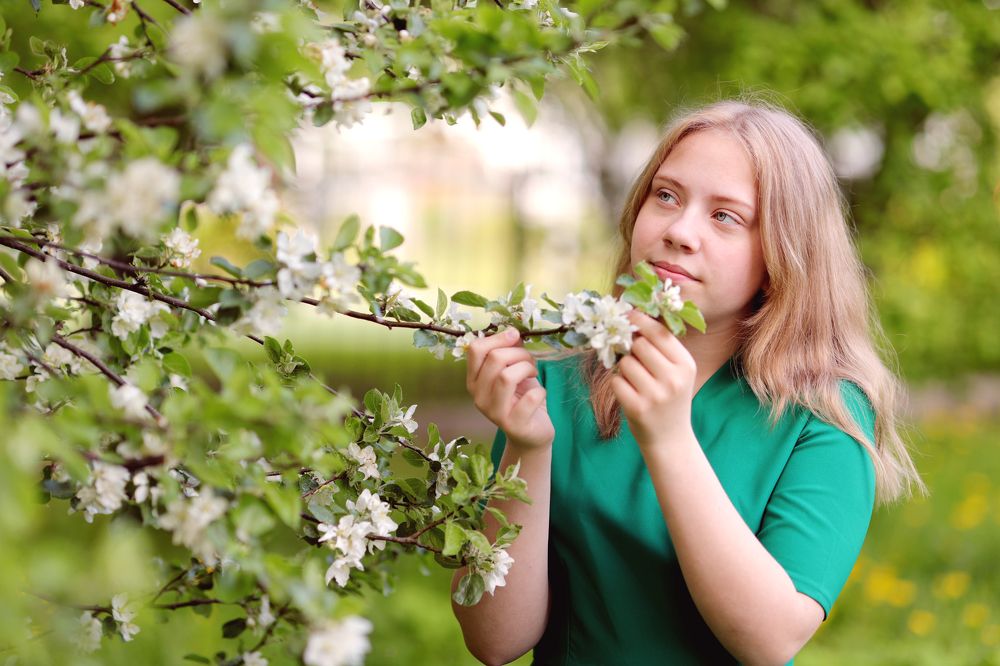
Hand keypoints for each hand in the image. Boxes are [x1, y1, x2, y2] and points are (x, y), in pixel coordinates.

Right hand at [465, 328, 554, 450]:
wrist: (532, 433)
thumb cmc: (522, 398)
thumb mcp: (513, 371)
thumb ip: (510, 352)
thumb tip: (513, 332)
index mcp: (474, 380)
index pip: (475, 349)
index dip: (497, 337)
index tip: (515, 335)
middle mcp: (478, 397)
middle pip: (495, 359)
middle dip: (519, 353)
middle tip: (530, 360)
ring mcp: (494, 413)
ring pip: (507, 377)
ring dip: (527, 368)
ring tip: (533, 372)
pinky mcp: (513, 425)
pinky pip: (529, 398)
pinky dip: (540, 391)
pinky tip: (540, 394)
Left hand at [611, 310, 696, 450]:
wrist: (671, 439)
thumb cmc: (670, 399)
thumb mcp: (677, 372)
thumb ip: (661, 348)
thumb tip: (633, 316)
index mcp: (686, 365)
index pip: (659, 333)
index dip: (640, 321)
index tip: (628, 314)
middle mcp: (673, 379)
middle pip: (639, 344)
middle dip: (632, 349)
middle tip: (636, 361)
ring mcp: (655, 394)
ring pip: (625, 362)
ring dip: (624, 368)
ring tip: (636, 382)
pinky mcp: (637, 408)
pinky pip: (616, 381)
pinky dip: (618, 384)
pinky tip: (630, 394)